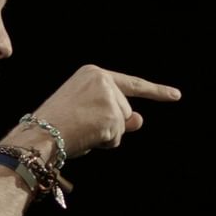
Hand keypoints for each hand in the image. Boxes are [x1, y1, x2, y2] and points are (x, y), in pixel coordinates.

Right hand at [25, 65, 180, 157]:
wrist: (39, 133)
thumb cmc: (55, 123)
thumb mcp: (86, 113)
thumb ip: (115, 113)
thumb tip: (139, 119)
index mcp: (93, 73)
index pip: (132, 84)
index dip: (156, 92)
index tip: (176, 96)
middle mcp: (103, 80)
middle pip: (124, 110)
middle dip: (110, 124)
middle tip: (80, 126)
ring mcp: (109, 98)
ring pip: (122, 125)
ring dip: (105, 134)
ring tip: (79, 130)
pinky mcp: (111, 115)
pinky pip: (117, 137)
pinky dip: (103, 142)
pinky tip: (85, 137)